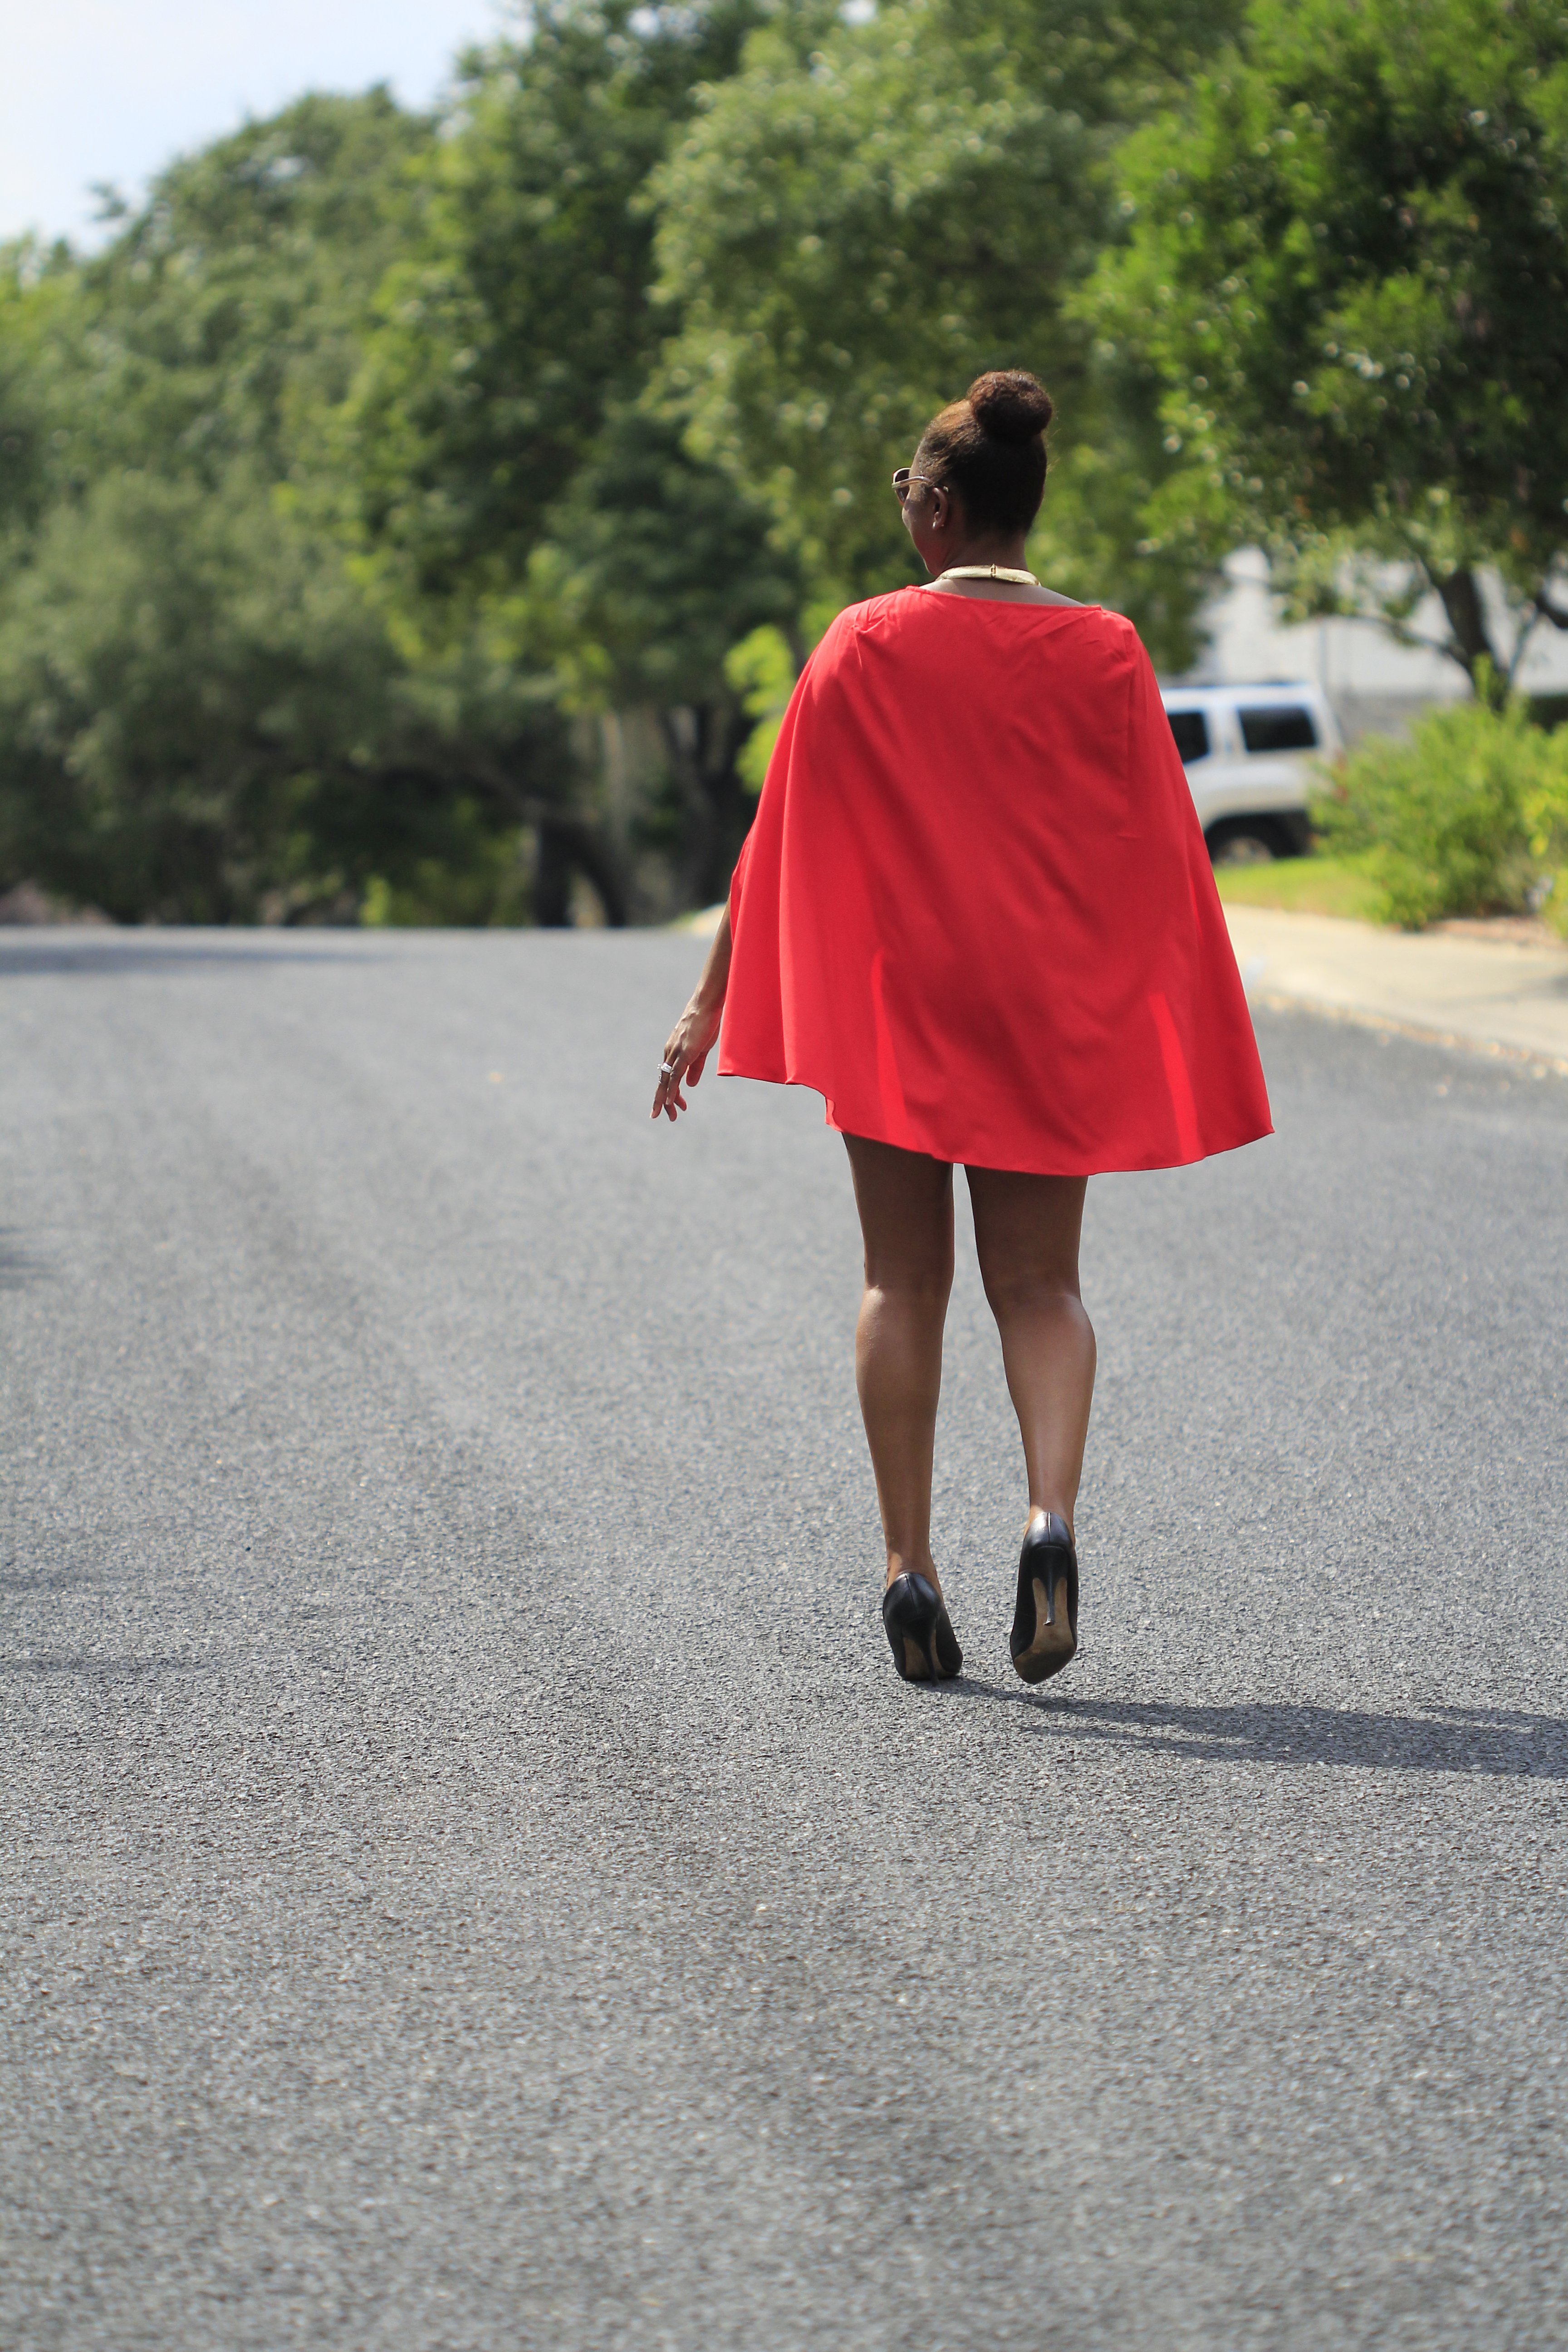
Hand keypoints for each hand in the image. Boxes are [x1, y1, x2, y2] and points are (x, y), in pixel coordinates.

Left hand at [652, 995, 721, 1121]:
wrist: (706, 1005)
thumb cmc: (705, 1024)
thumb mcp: (701, 1050)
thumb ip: (695, 1068)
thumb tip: (690, 1085)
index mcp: (673, 1052)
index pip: (668, 1077)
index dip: (669, 1093)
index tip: (672, 1106)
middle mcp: (669, 1053)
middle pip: (663, 1082)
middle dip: (661, 1101)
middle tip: (658, 1117)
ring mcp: (675, 1053)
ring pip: (666, 1081)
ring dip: (666, 1100)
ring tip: (667, 1115)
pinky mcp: (683, 1052)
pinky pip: (675, 1074)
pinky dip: (671, 1089)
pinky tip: (670, 1101)